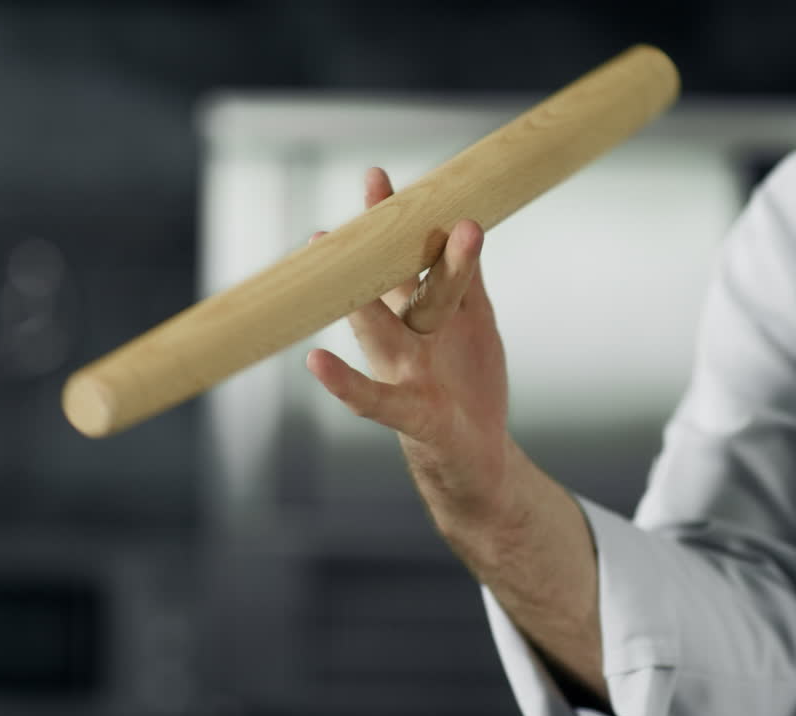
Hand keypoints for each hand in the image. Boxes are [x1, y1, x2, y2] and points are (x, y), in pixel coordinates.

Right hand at [306, 167, 514, 528]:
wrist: (481, 459)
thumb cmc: (469, 384)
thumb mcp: (475, 322)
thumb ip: (466, 278)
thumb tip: (465, 218)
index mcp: (421, 313)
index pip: (407, 259)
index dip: (393, 222)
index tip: (376, 175)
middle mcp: (405, 336)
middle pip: (391, 283)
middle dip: (377, 240)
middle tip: (366, 192)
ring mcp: (404, 374)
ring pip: (382, 328)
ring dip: (360, 295)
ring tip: (326, 250)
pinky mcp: (411, 416)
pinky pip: (373, 400)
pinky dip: (344, 383)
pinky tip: (314, 362)